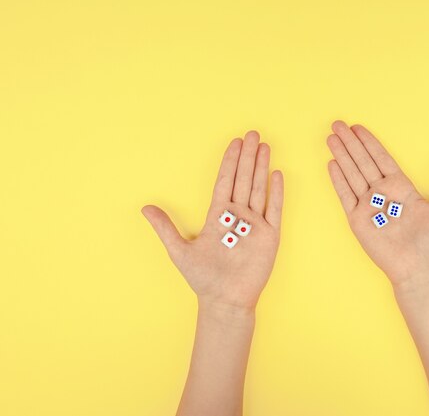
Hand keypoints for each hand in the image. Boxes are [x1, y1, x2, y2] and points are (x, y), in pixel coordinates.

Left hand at [142, 131, 283, 311]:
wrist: (224, 300)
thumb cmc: (203, 278)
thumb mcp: (179, 251)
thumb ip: (165, 228)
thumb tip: (145, 207)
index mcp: (217, 216)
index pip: (225, 181)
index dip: (230, 162)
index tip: (234, 143)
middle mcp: (238, 216)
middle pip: (243, 179)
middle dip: (248, 156)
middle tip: (253, 134)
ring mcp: (255, 224)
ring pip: (258, 188)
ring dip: (262, 167)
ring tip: (265, 146)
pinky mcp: (270, 236)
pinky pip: (275, 209)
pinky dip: (276, 192)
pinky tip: (277, 174)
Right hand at [326, 121, 428, 287]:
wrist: (418, 268)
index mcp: (401, 187)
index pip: (381, 158)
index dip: (370, 142)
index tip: (358, 127)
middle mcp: (382, 193)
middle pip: (363, 162)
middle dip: (350, 143)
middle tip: (337, 123)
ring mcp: (368, 206)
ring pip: (352, 174)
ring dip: (342, 156)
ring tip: (330, 138)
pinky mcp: (357, 220)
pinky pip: (345, 195)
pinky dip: (338, 180)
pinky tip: (332, 164)